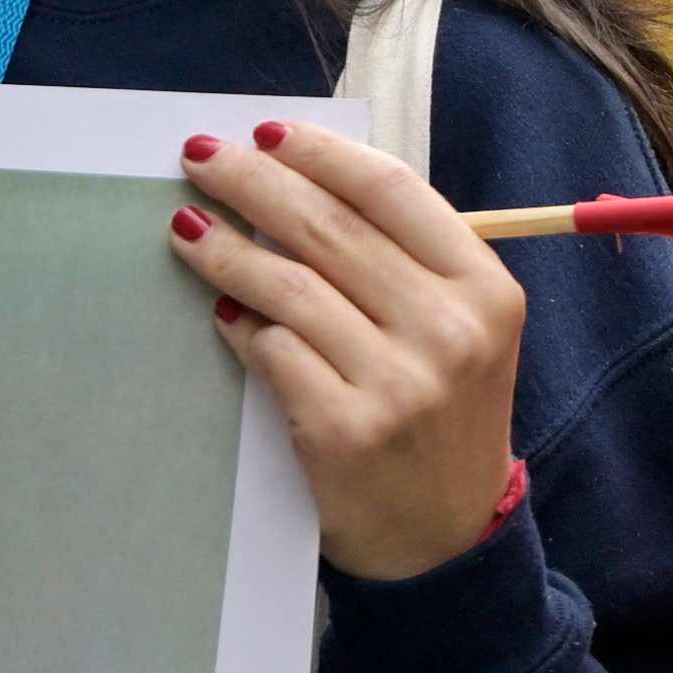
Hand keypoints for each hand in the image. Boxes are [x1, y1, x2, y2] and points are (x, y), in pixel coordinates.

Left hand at [169, 117, 524, 582]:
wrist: (445, 538)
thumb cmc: (441, 415)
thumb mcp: (461, 331)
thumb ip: (404, 262)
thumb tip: (298, 184)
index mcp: (486, 289)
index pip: (392, 192)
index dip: (321, 154)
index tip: (266, 134)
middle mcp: (450, 329)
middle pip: (330, 228)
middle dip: (254, 184)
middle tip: (199, 158)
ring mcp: (400, 382)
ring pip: (290, 286)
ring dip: (227, 250)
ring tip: (186, 228)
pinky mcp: (346, 428)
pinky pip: (273, 351)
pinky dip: (240, 326)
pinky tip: (221, 312)